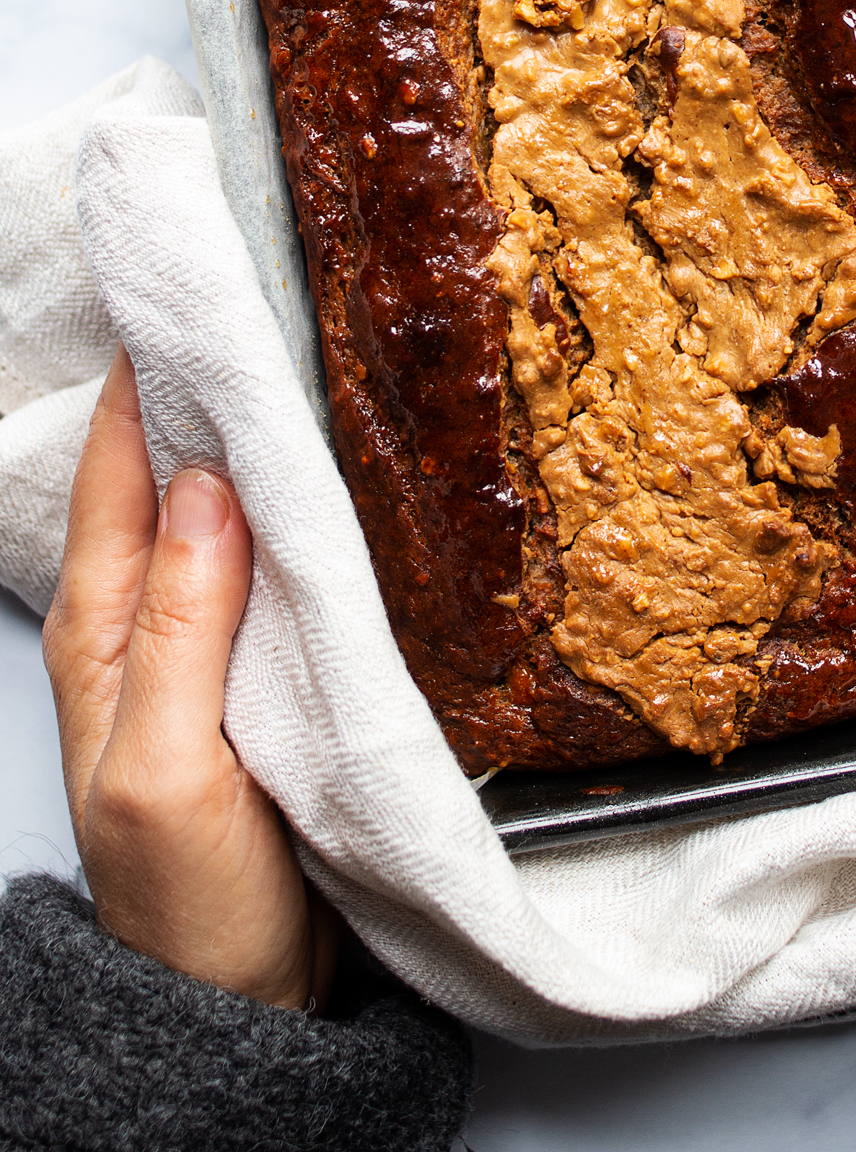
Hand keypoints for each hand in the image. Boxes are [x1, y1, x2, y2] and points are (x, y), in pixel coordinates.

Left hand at [42, 345, 336, 1007]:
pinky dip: (288, 498)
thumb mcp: (170, 768)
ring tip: (301, 353)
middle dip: (203, 379)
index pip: (116, 464)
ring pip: (220, 502)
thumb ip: (180, 626)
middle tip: (264, 292)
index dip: (149, 373)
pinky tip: (326, 469)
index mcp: (102, 626)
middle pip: (167, 466)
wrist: (241, 994)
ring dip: (250, 431)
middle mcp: (143, 613)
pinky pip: (266, 554)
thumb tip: (204, 486)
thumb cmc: (187, 899)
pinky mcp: (256, 659)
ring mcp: (200, 634)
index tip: (193, 289)